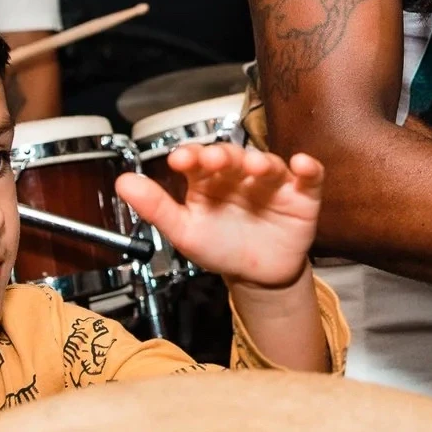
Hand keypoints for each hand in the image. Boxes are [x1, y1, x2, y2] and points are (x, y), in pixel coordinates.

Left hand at [119, 145, 323, 289]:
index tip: (180, 160)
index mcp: (209, 180)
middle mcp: (239, 174)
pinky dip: (308, 168)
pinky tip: (302, 165)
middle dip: (223, 156)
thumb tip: (122, 183)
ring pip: (268, 163)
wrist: (257, 275)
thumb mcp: (185, 231)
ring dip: (261, 162)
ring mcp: (271, 182)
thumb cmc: (219, 246)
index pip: (198, 160)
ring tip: (255, 167)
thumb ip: (156, 208)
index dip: (190, 157)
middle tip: (212, 160)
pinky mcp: (301, 195)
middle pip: (232, 156)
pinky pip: (308, 177)